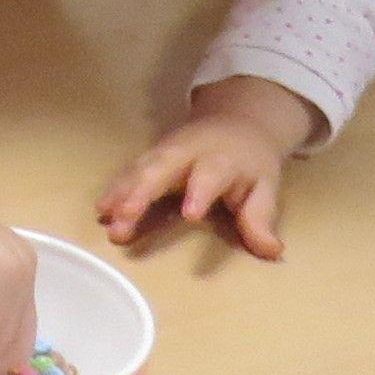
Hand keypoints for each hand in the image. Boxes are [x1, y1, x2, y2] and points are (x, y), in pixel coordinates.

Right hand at [95, 77, 317, 260]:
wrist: (238, 121)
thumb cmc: (250, 162)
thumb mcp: (265, 187)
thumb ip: (261, 219)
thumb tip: (272, 252)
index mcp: (221, 159)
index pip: (210, 174)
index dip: (200, 192)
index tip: (189, 215)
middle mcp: (189, 151)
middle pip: (163, 167)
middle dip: (142, 190)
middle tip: (124, 217)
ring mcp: (166, 151)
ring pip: (141, 168)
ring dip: (122, 191)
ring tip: (106, 217)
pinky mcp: (152, 155)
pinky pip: (131, 170)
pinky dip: (116, 188)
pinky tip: (102, 209)